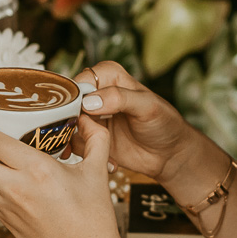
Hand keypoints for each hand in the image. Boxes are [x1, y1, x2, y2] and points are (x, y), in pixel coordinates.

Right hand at [71, 62, 221, 200]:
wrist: (169, 154)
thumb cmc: (164, 124)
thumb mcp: (147, 107)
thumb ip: (120, 98)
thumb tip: (89, 102)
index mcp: (109, 76)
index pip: (81, 80)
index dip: (78, 98)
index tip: (88, 115)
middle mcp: (96, 94)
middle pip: (68, 104)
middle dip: (74, 123)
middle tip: (91, 137)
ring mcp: (91, 117)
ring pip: (67, 126)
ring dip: (81, 141)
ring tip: (103, 151)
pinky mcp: (90, 137)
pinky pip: (76, 144)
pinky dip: (88, 155)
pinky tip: (111, 161)